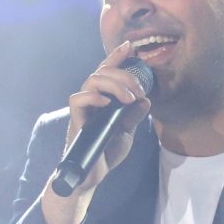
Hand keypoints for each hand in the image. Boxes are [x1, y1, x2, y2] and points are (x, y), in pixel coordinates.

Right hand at [40, 38, 155, 223]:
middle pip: (102, 72)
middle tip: (138, 89)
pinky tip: (108, 103)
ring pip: (91, 80)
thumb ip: (133, 117)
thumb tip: (146, 101)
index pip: (108, 72)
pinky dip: (93, 96)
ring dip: (113, 84)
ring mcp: (83, 109)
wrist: (90, 176)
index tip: (130, 46)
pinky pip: (78, 99)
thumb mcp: (126, 133)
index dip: (116, 57)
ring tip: (128, 98)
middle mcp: (92, 100)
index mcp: (103, 100)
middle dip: (123, 74)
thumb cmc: (105, 153)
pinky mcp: (76, 120)